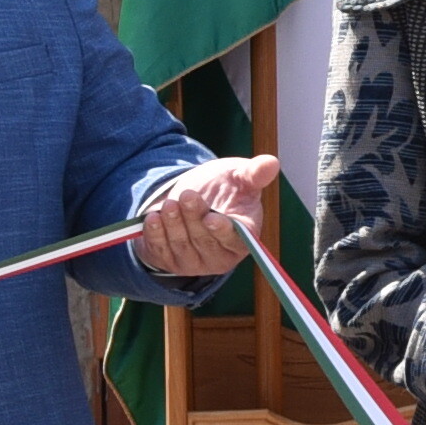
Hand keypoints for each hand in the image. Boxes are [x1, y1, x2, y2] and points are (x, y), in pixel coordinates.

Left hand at [134, 153, 277, 282]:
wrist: (191, 195)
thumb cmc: (223, 188)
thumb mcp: (238, 177)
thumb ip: (254, 173)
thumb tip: (272, 163)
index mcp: (243, 237)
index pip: (236, 240)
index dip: (223, 231)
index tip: (212, 219)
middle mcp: (220, 255)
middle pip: (205, 241)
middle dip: (194, 218)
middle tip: (187, 196)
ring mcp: (194, 261)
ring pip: (182, 245)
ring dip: (174, 224)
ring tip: (170, 203)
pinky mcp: (170, 261)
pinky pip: (161, 251)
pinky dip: (156, 234)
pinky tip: (153, 217)